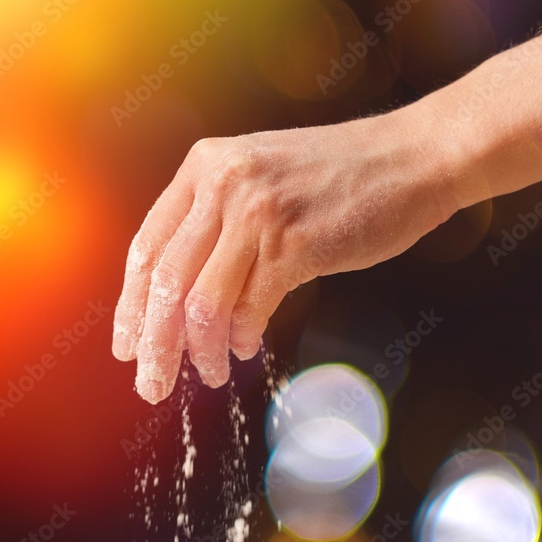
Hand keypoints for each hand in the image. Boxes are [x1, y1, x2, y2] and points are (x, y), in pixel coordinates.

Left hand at [112, 111, 452, 403]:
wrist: (413, 158)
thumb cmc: (340, 180)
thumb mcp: (261, 178)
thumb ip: (218, 221)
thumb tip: (183, 299)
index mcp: (204, 166)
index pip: (146, 248)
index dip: (131, 306)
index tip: (128, 348)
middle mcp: (222, 183)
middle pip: (164, 282)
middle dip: (154, 344)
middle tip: (152, 384)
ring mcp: (258, 211)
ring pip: (200, 302)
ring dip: (199, 351)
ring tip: (210, 375)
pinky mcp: (295, 243)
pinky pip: (249, 308)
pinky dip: (241, 337)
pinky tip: (246, 348)